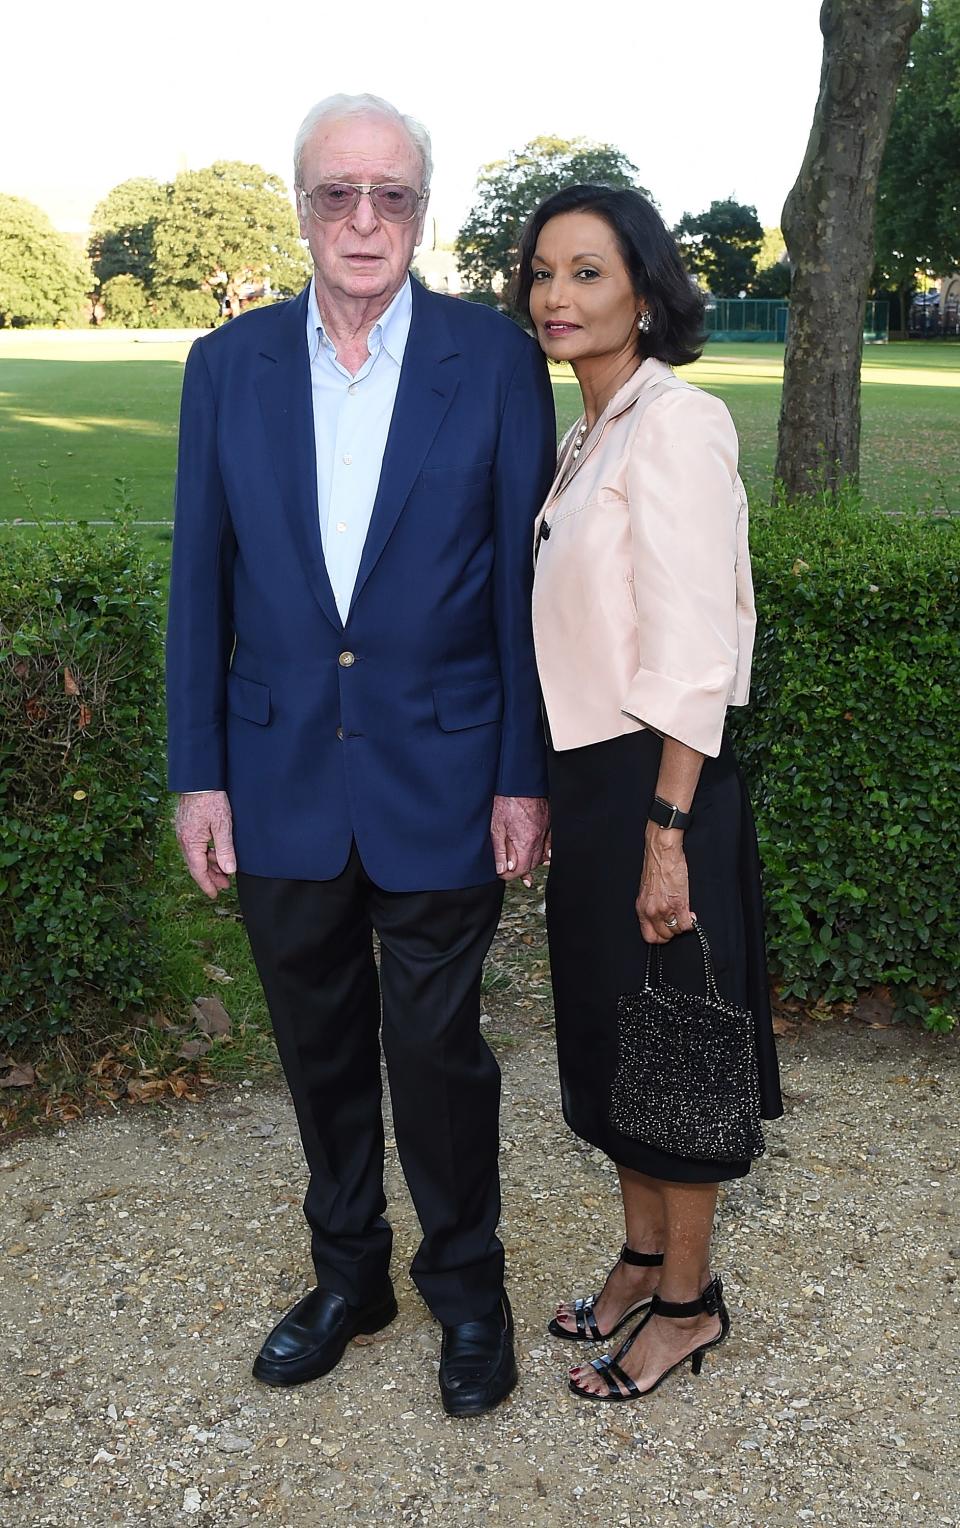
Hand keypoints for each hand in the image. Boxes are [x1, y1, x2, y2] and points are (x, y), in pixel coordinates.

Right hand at [175, 790, 236, 899]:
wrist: (199, 779)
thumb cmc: (212, 800)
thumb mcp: (223, 826)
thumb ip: (225, 850)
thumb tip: (229, 871)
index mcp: (191, 843)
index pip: (198, 871)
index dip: (207, 885)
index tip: (215, 895)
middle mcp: (183, 839)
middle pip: (197, 865)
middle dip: (211, 876)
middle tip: (226, 885)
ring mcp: (183, 832)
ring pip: (197, 855)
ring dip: (211, 864)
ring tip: (225, 870)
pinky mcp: (186, 825)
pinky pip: (196, 845)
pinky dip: (207, 853)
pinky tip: (216, 852)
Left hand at [490, 795, 549, 886]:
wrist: (520, 782)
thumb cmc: (507, 801)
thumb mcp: (497, 828)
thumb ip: (500, 851)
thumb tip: (502, 869)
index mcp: (525, 841)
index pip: (520, 869)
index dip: (509, 875)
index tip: (501, 874)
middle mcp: (538, 838)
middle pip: (532, 864)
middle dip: (520, 871)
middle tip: (508, 873)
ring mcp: (545, 830)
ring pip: (541, 855)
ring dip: (532, 863)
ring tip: (524, 873)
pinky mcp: (548, 823)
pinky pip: (549, 844)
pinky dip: (545, 853)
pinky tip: (544, 858)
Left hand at [636, 824, 694, 943]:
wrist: (662, 852)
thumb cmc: (656, 866)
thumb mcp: (647, 890)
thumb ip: (651, 906)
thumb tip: (660, 917)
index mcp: (642, 908)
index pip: (648, 936)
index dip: (660, 936)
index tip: (666, 930)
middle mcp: (651, 911)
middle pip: (664, 936)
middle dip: (672, 931)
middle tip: (677, 921)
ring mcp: (665, 909)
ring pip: (676, 931)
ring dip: (682, 925)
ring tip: (684, 915)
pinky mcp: (679, 904)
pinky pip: (686, 924)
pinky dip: (691, 922)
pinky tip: (690, 914)